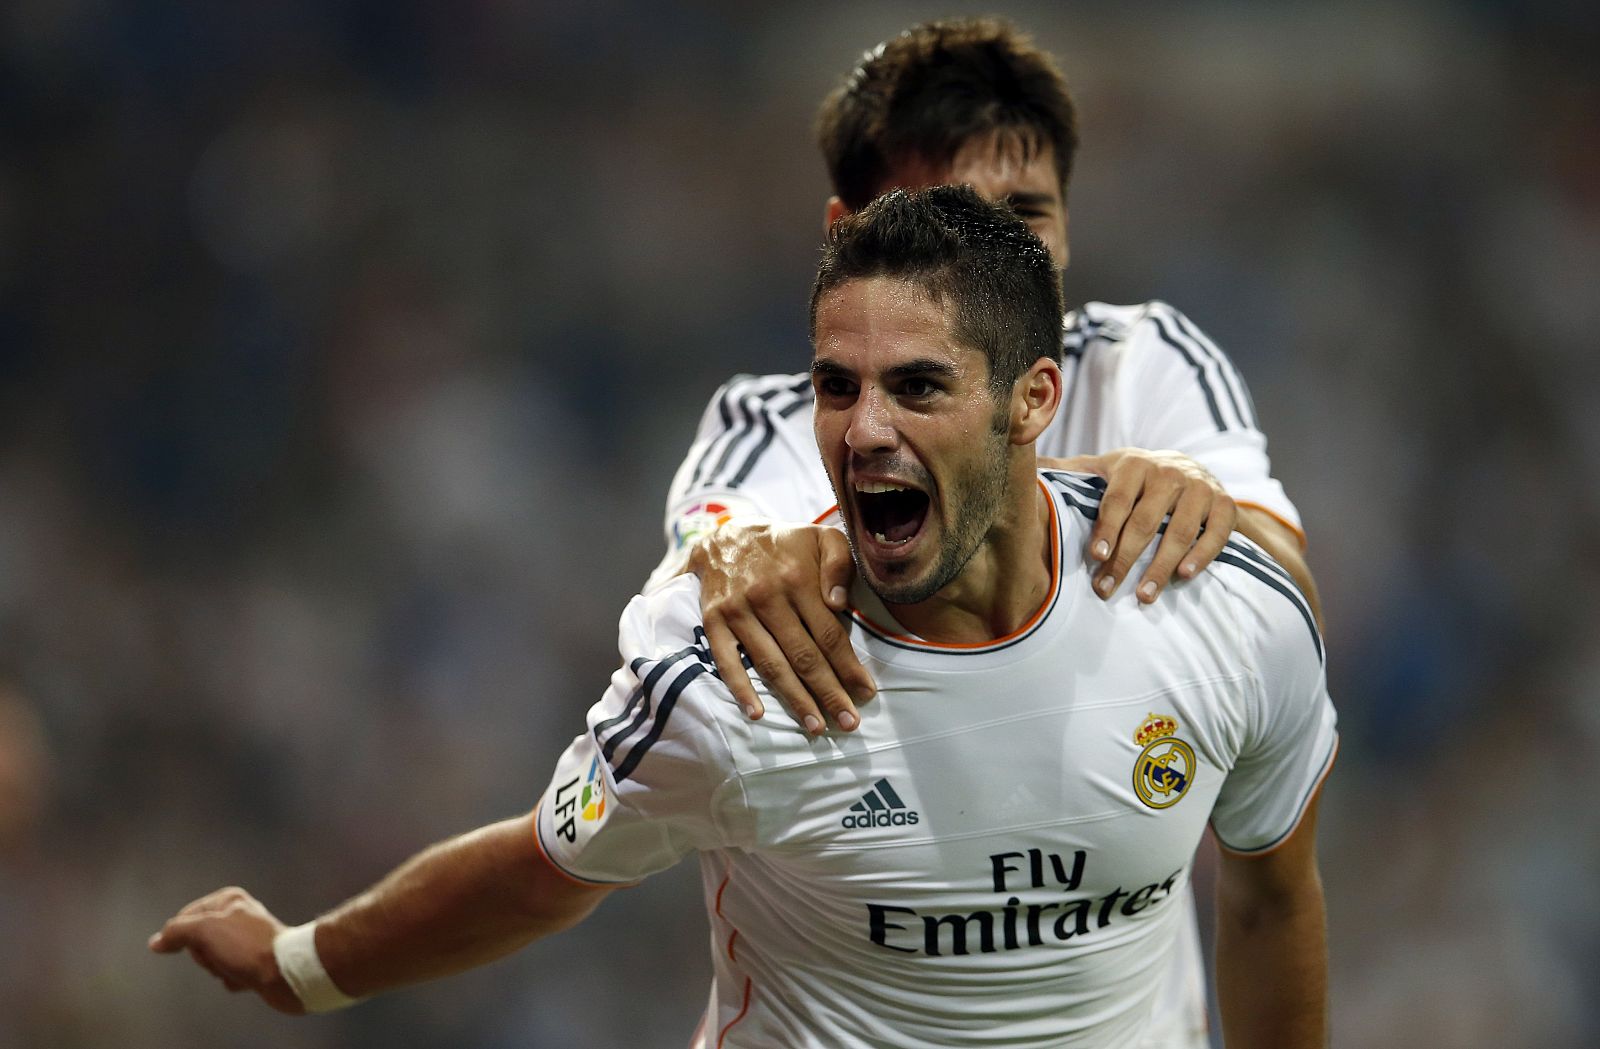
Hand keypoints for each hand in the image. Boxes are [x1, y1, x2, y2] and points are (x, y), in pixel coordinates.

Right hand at [149, 887, 303, 1013]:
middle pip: (199, 940)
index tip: (198, 944)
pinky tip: (246, 977)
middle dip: (205, 955)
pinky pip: (230, 972)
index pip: (186, 917)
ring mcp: (248, 938)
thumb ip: (177, 931)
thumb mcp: (205, 930)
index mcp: (228, 899)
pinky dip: (234, 978)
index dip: (185, 936)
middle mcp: (239, 914)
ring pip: (213, 959)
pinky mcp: (256, 959)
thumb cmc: (245, 946)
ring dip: (219, 969)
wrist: (285, 971)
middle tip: (222, 956)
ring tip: (236, 968)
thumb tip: (156, 941)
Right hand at [687, 521, 874, 733]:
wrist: (726, 536)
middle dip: (829, 693)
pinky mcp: (714, 621)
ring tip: (816, 726)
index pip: (829, 634)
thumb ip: (840, 563)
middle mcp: (768, 598)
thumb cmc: (785, 545)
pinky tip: (757, 714)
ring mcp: (738, 611)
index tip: (866, 693)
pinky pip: (727, 661)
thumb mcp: (822, 538)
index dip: (849, 667)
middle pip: (804, 656)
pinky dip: (740, 689)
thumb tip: (840, 603)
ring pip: (771, 664)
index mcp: (798, 580)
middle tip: (848, 722)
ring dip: (794, 699)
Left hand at [1044, 449, 1235, 602]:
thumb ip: (1070, 472)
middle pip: (1146, 522)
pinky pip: (1216, 534)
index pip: (1117, 501)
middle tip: (1106, 589)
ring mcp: (1201, 488)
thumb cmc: (1134, 479)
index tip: (1095, 557)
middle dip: (1125, 559)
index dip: (1106, 529)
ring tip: (1144, 596)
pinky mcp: (1226, 505)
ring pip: (1180, 531)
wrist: (1189, 468)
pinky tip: (1183, 576)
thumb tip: (1025, 461)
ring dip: (1161, 567)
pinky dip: (1202, 556)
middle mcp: (1169, 473)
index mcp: (1134, 465)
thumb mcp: (1103, 469)